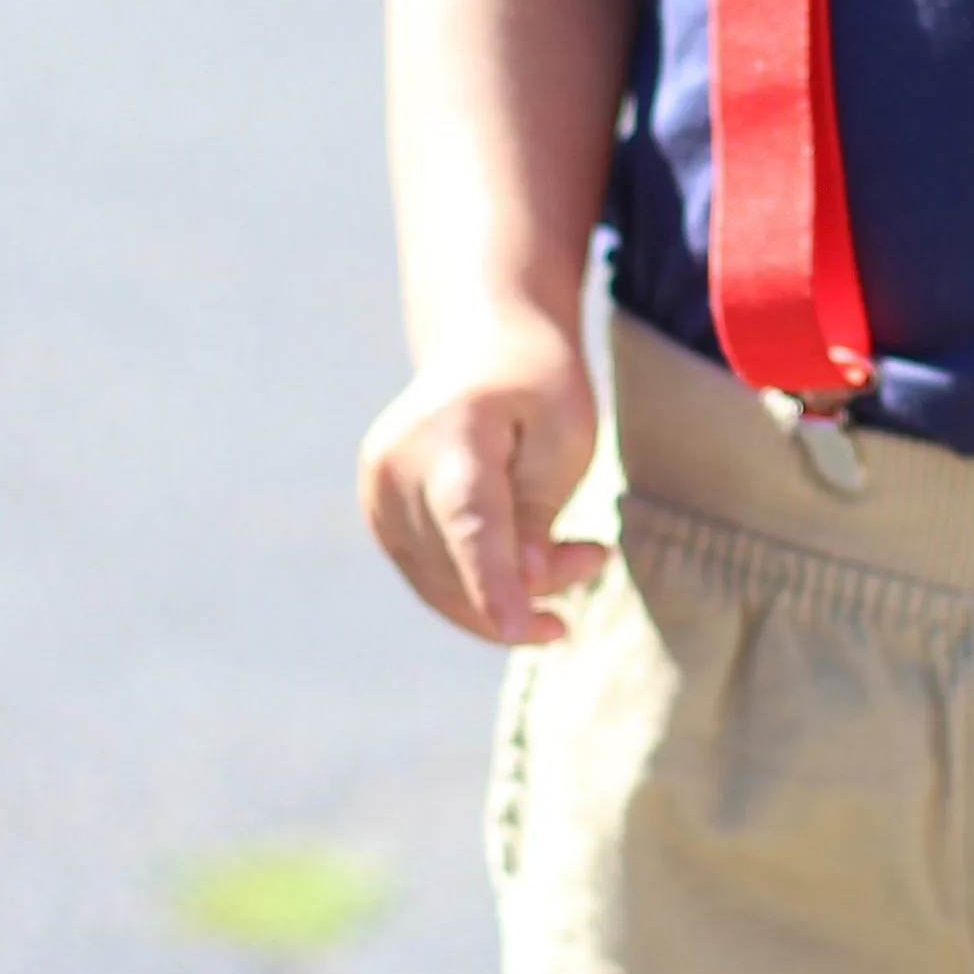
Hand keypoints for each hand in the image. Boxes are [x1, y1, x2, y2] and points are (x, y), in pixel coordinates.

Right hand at [358, 333, 605, 644]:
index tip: (517, 627)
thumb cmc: (536, 387)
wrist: (481, 347)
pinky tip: (527, 566)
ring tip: (575, 557)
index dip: (492, 579)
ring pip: (444, 585)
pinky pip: (432, 580)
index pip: (470, 519)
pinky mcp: (380, 520)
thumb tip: (525, 582)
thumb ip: (541, 507)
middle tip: (596, 556)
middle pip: (464, 561)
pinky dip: (481, 587)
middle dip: (534, 582)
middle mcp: (396, 466)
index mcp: (451, 430)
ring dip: (511, 591)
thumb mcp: (565, 434)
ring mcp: (378, 496)